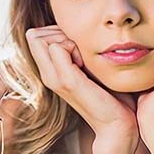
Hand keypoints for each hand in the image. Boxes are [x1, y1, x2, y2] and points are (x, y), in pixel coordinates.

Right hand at [25, 25, 139, 153]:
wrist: (117, 124)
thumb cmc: (110, 95)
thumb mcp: (89, 67)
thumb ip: (78, 51)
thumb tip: (78, 30)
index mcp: (49, 72)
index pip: (35, 35)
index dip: (56, 32)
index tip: (78, 48)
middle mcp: (47, 75)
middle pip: (35, 35)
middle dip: (59, 33)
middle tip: (81, 51)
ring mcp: (54, 79)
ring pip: (44, 39)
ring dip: (67, 40)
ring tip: (85, 59)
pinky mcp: (66, 81)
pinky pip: (57, 48)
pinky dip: (75, 47)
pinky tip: (88, 64)